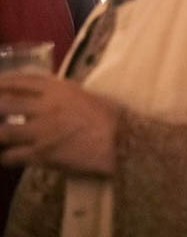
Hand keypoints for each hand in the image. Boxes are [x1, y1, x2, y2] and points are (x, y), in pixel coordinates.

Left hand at [0, 74, 119, 175]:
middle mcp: (45, 107)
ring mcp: (41, 131)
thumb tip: (50, 96)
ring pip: (3, 132)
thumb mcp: (86, 95)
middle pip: (5, 103)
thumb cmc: (111, 116)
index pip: (22, 81)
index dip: (4, 82)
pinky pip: (12, 157)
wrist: (121, 141)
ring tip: (0, 136)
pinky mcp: (42, 154)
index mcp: (58, 89)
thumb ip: (64, 94)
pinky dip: (5, 157)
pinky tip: (6, 158)